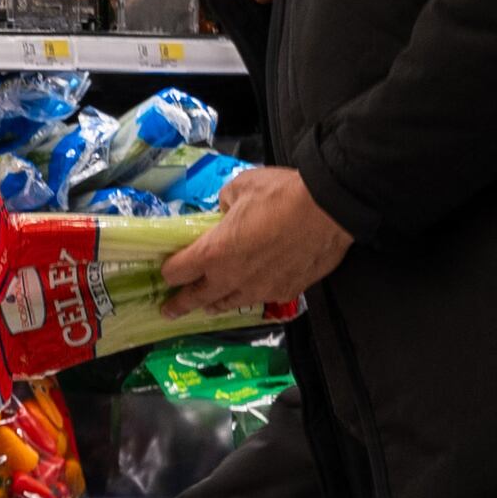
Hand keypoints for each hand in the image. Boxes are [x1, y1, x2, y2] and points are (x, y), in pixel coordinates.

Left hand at [159, 165, 351, 315]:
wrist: (329, 210)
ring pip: (230, 303)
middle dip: (180, 304)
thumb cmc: (281, 194)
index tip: (167, 271)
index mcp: (214, 253)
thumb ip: (225, 202)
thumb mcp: (241, 186)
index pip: (179, 271)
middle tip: (169, 310)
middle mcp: (232, 278)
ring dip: (215, 304)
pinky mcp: (286, 292)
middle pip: (198, 298)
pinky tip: (251, 290)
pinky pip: (261, 298)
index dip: (170, 270)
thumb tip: (228, 211)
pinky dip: (251, 295)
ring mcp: (260, 289)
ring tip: (208, 305)